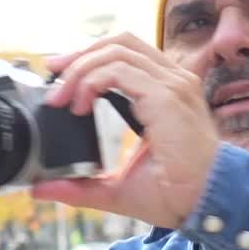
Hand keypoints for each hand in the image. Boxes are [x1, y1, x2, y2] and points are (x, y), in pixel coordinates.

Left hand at [32, 34, 220, 228]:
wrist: (206, 206)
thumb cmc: (176, 194)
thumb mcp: (117, 186)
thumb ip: (81, 185)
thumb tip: (42, 189)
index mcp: (167, 93)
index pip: (126, 55)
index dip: (90, 58)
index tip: (60, 78)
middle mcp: (173, 82)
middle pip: (120, 43)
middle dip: (80, 55)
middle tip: (53, 77)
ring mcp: (173, 86)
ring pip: (117, 50)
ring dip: (81, 68)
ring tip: (62, 97)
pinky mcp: (167, 97)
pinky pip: (121, 71)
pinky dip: (92, 80)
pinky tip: (80, 103)